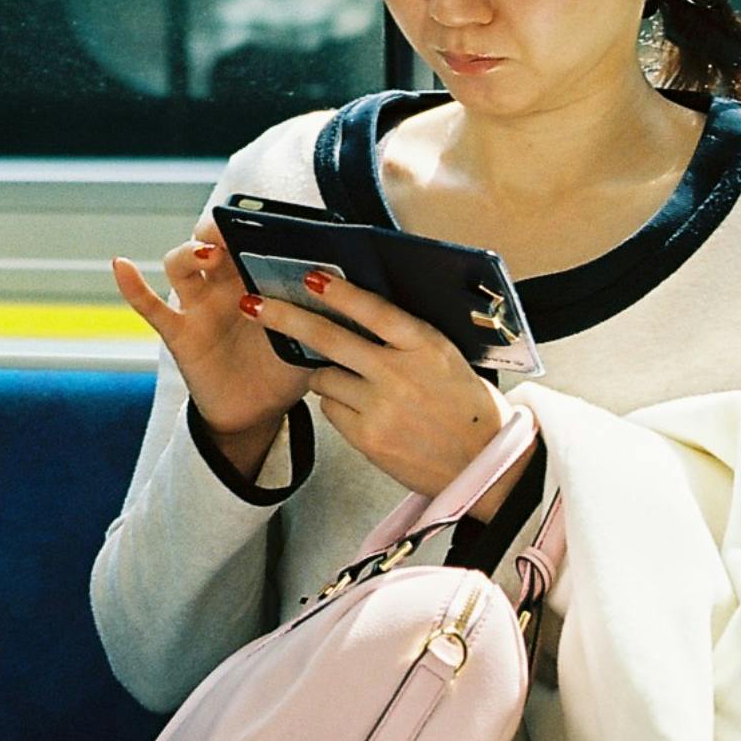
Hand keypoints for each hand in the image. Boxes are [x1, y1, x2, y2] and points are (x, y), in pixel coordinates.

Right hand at [112, 212, 314, 447]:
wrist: (259, 412)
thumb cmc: (287, 367)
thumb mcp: (312, 339)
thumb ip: (326, 315)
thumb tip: (354, 291)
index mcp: (257, 278)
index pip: (249, 239)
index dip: (254, 224)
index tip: (270, 219)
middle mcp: (223, 284)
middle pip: (211, 240)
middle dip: (220, 227)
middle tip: (235, 226)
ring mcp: (198, 305)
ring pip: (180, 264)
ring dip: (189, 252)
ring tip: (208, 252)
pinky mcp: (180, 332)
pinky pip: (150, 306)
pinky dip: (133, 285)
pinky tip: (120, 265)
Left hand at [249, 271, 531, 514]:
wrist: (486, 466)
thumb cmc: (465, 405)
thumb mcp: (446, 357)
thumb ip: (404, 337)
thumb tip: (354, 309)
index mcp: (426, 346)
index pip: (374, 310)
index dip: (339, 291)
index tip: (310, 274)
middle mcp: (400, 374)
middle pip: (328, 338)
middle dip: (284, 318)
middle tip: (253, 304)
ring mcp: (382, 408)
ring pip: (324, 376)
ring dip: (323, 371)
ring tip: (347, 377)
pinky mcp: (368, 439)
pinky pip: (331, 409)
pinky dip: (336, 404)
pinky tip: (360, 408)